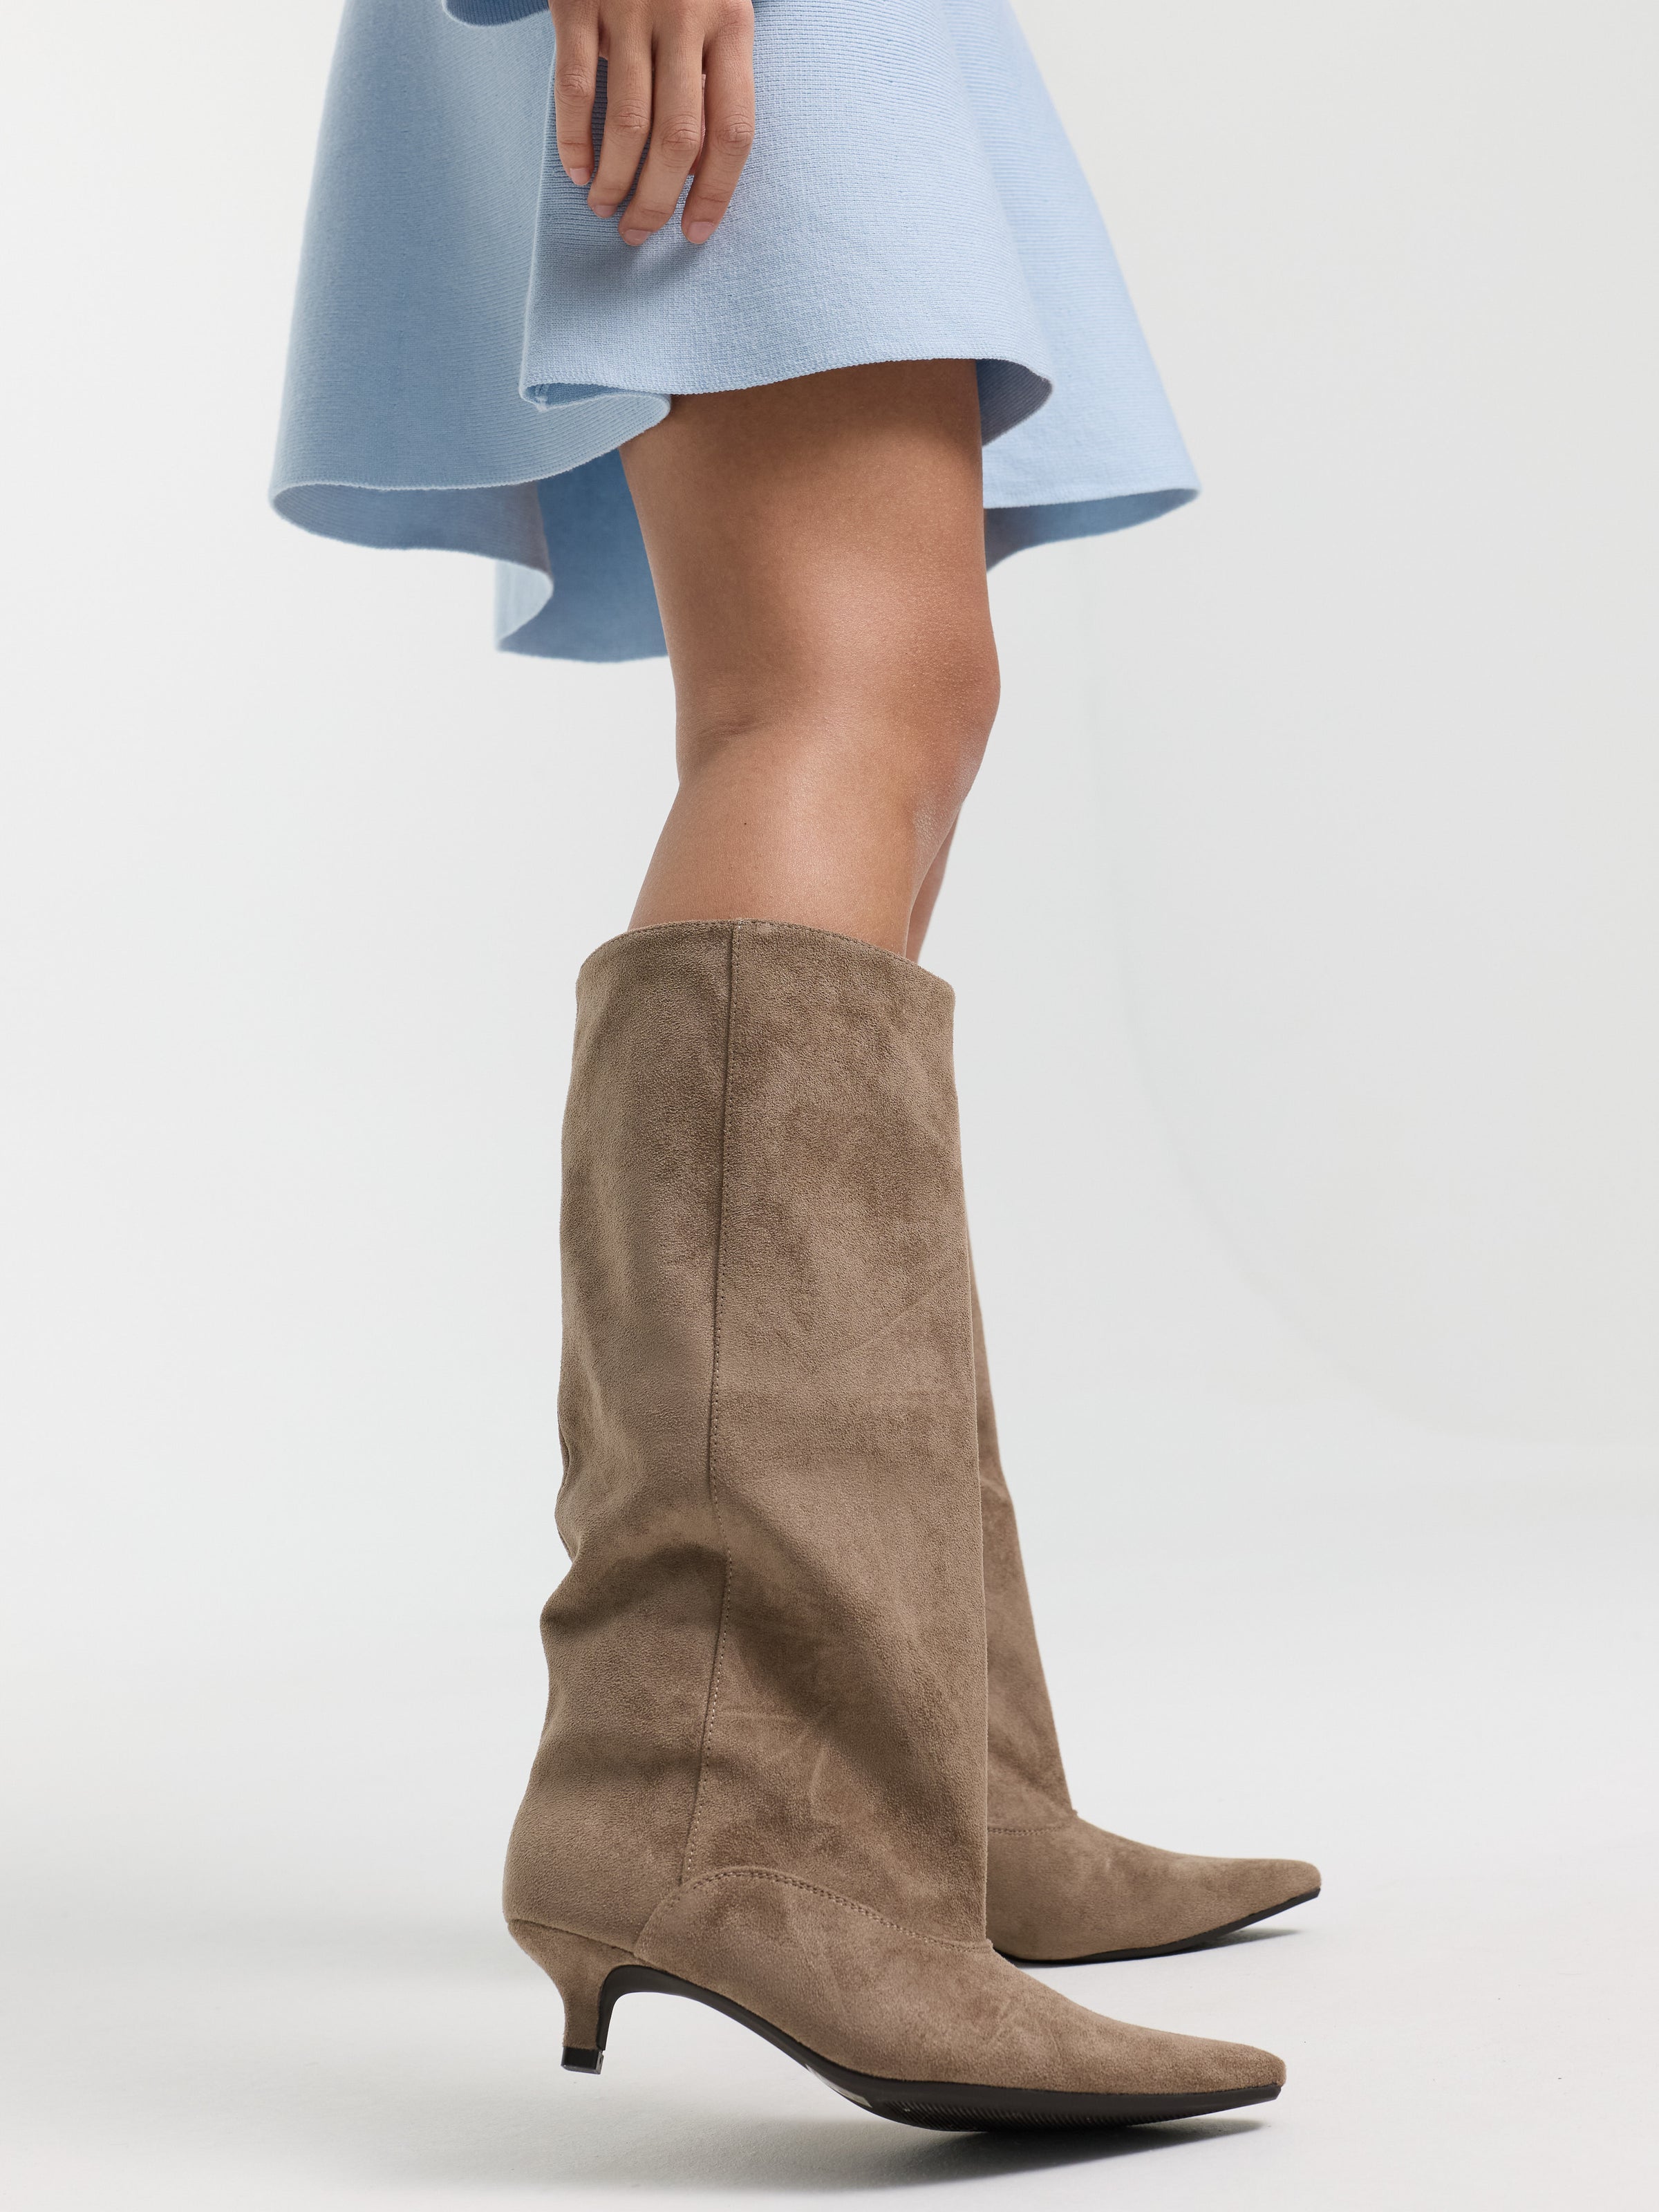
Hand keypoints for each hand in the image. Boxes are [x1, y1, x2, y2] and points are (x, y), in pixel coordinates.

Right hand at [550, 1, 755, 247]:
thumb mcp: (712, 14)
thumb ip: (711, 80)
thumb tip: (696, 173)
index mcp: (732, 25)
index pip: (733, 130)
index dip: (716, 193)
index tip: (694, 233)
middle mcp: (686, 17)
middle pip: (679, 138)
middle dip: (658, 199)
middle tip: (638, 232)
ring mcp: (631, 9)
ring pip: (628, 123)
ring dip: (614, 179)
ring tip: (605, 208)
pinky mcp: (579, 2)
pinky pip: (577, 89)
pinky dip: (575, 140)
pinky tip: (577, 170)